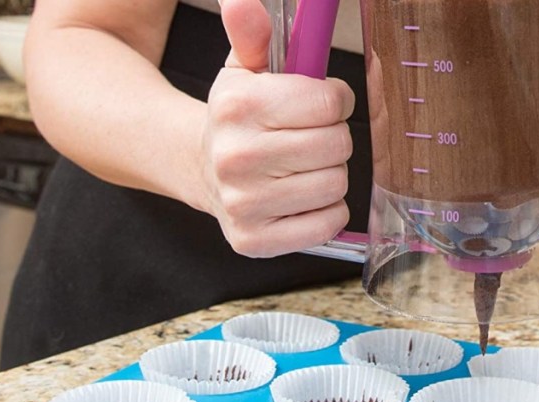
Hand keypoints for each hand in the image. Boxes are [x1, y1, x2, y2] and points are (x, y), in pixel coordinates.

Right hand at [199, 0, 353, 257]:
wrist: (200, 169)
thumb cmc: (239, 119)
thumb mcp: (244, 68)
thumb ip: (252, 31)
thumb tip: (243, 2)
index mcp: (237, 106)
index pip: (330, 103)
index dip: (334, 101)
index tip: (319, 104)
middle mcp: (235, 157)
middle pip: (337, 146)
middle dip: (333, 138)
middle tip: (310, 138)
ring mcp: (244, 204)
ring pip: (336, 185)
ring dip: (330, 175)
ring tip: (302, 168)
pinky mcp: (254, 241)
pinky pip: (328, 223)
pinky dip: (326, 211)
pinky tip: (301, 198)